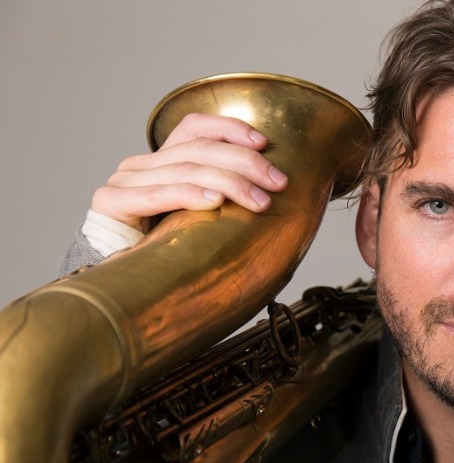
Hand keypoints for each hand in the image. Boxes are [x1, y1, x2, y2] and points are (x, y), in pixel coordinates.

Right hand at [91, 113, 288, 232]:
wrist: (118, 280)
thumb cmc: (165, 250)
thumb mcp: (199, 216)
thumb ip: (221, 195)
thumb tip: (272, 191)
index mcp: (160, 160)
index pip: (195, 127)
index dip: (230, 129)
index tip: (264, 143)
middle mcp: (140, 164)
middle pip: (198, 149)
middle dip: (245, 163)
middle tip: (278, 182)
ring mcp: (123, 181)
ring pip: (185, 170)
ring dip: (229, 183)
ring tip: (259, 200)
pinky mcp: (111, 203)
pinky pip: (157, 195)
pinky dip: (190, 195)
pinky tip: (215, 201)